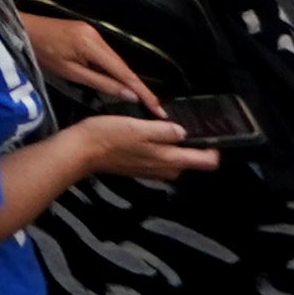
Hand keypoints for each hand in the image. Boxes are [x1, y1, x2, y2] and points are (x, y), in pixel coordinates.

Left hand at [21, 11, 158, 112]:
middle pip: (124, 66)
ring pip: (117, 61)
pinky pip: (107, 56)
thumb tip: (129, 94)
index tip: (158, 108)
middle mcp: (97, 36)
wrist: (24, 29)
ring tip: (145, 101)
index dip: (143, 92)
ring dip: (129, 80)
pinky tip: (123, 83)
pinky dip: (116, 70)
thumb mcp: (70, 72)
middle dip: (140, 88)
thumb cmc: (42, 52)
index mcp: (92, 45)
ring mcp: (94, 33)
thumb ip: (101, 83)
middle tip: (156, 109)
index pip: (125, 72)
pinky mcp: (89, 34)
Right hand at [60, 108, 217, 185]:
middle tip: (185, 124)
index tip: (209, 133)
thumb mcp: (139, 127)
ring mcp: (151, 170)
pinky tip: (149, 135)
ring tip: (168, 126)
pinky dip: (161, 149)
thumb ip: (164, 130)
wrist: (80, 152)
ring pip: (175, 160)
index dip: (213, 148)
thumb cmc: (109, 136)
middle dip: (193, 146)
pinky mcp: (139, 168)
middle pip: (191, 161)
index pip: (206, 162)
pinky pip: (160, 160)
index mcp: (169, 159)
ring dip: (176, 147)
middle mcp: (164, 169)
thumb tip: (184, 132)